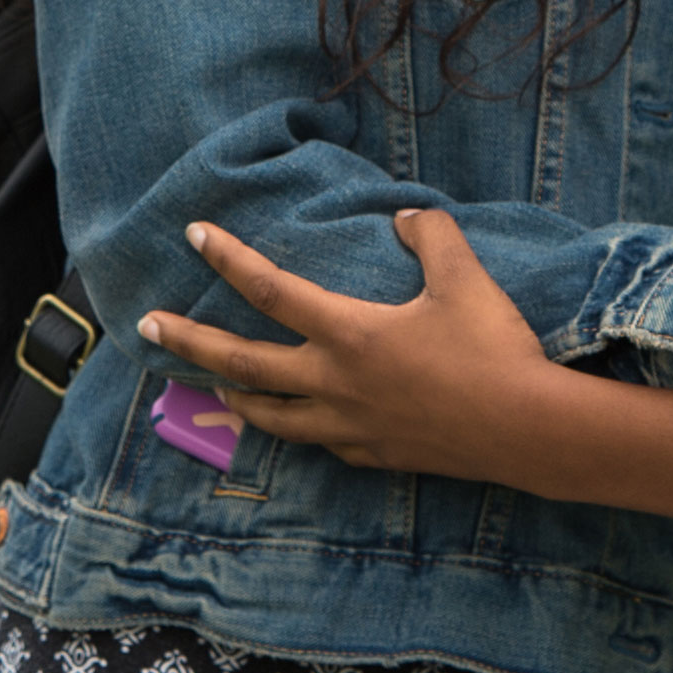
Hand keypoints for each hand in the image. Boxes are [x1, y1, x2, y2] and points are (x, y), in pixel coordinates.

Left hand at [141, 212, 561, 480]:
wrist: (527, 430)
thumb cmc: (493, 350)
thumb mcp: (464, 278)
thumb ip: (431, 236)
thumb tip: (408, 216)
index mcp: (348, 332)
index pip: (269, 289)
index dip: (228, 258)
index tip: (194, 235)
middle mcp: (334, 383)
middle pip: (243, 363)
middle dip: (189, 342)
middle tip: (145, 328)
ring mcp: (350, 427)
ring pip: (272, 415)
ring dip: (235, 395)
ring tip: (211, 385)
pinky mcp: (375, 456)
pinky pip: (322, 443)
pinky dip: (300, 429)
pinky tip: (303, 424)